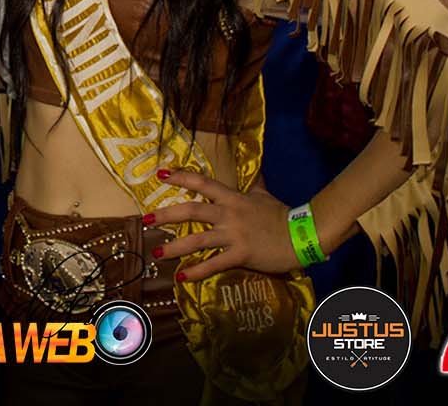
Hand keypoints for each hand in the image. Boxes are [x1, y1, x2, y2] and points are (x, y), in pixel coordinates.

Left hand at [146, 168, 298, 281]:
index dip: (181, 177)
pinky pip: (215, 264)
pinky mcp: (241, 254)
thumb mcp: (264, 195)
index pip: (202, 183)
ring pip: (198, 240)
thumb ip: (254, 184)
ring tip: (157, 253)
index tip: (161, 175)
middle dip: (166, 214)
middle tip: (145, 219)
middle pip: (191, 211)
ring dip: (175, 247)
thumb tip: (254, 171)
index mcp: (232, 197)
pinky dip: (198, 271)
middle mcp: (229, 213)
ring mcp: (234, 234)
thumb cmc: (283, 215)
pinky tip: (183, 277)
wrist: (302, 234)